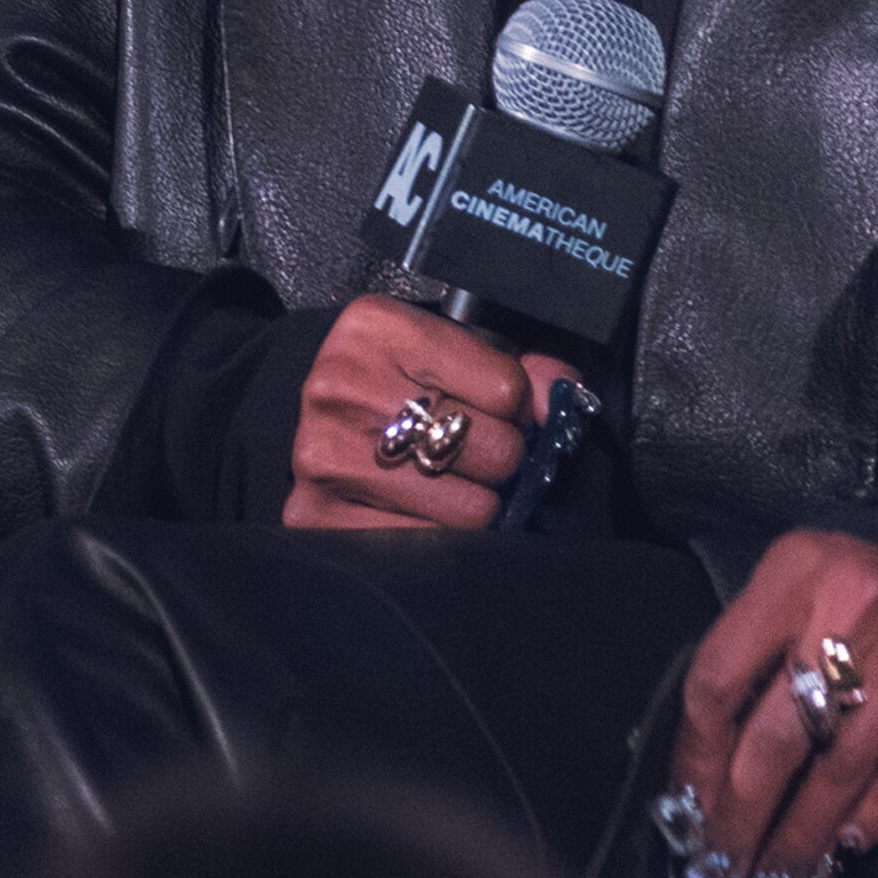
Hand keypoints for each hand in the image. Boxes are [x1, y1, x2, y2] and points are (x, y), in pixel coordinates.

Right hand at [283, 294, 578, 531]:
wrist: (317, 418)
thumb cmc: (393, 383)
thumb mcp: (448, 350)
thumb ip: (516, 367)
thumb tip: (561, 396)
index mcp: (376, 328)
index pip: (506, 387)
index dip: (516, 404)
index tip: (499, 407)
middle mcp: (343, 386)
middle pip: (493, 449)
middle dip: (499, 457)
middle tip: (476, 450)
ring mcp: (325, 456)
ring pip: (471, 509)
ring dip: (475, 503)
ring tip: (451, 481)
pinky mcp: (316, 517)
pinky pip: (430, 549)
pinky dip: (441, 539)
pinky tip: (425, 512)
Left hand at [671, 529, 877, 875]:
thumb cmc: (844, 590)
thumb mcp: (785, 593)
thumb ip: (748, 664)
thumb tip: (705, 774)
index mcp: (794, 567)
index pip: (722, 676)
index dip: (699, 756)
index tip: (689, 808)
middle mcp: (858, 595)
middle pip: (782, 731)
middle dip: (747, 813)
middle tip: (726, 860)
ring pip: (846, 763)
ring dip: (806, 831)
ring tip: (781, 866)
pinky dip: (875, 816)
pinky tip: (845, 843)